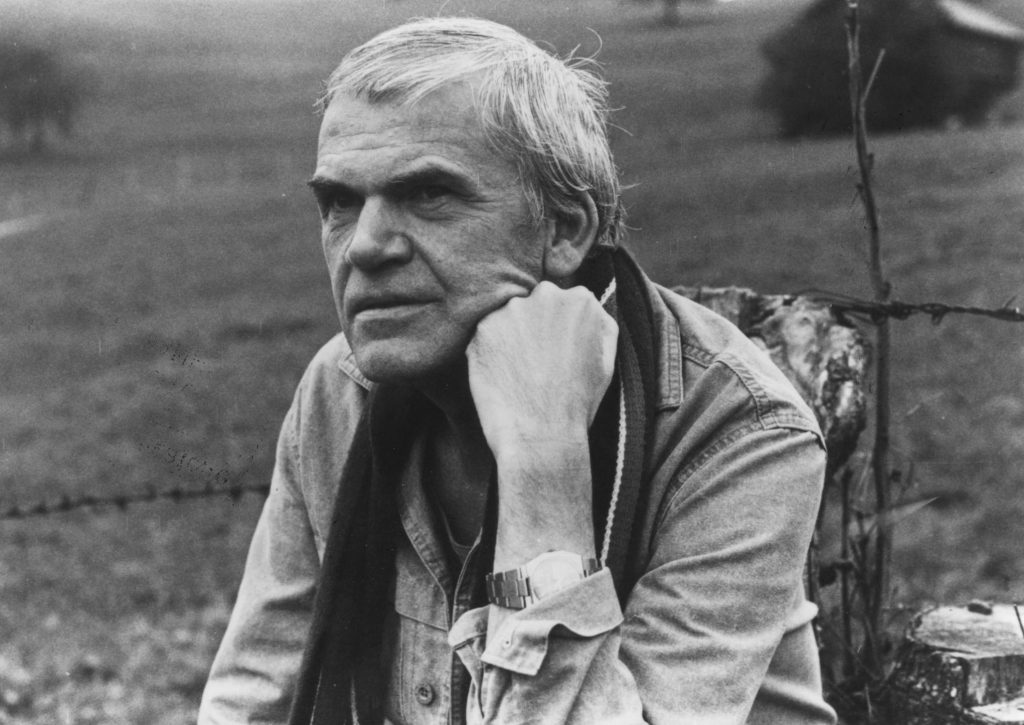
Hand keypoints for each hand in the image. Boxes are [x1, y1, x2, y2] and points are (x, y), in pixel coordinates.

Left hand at [466, 281, 618, 460]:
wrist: (542, 435)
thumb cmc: (578, 403)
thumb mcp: (606, 358)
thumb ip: (597, 323)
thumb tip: (585, 304)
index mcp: (581, 300)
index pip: (563, 303)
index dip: (557, 330)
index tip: (555, 352)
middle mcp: (546, 296)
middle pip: (535, 305)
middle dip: (534, 328)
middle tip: (536, 365)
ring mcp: (512, 310)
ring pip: (509, 319)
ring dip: (511, 339)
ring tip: (519, 375)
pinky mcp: (484, 328)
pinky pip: (486, 337)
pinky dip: (490, 354)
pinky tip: (502, 378)